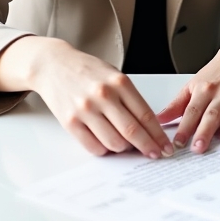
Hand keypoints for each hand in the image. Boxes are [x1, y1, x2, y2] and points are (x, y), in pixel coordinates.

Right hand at [0, 36, 173, 158]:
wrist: (54, 65)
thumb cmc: (88, 70)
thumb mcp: (115, 75)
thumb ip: (130, 98)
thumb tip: (148, 126)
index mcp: (119, 82)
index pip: (145, 115)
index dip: (158, 135)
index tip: (165, 146)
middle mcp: (103, 96)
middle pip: (132, 131)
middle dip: (148, 147)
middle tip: (156, 154)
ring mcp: (86, 110)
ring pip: (114, 142)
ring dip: (124, 149)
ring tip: (127, 145)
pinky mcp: (70, 122)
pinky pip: (93, 146)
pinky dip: (105, 150)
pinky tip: (108, 144)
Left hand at [156, 33, 219, 152]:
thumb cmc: (215, 73)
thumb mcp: (193, 85)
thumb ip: (177, 105)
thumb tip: (159, 120)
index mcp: (203, 91)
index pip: (191, 111)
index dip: (184, 127)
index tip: (178, 143)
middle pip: (211, 115)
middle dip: (205, 132)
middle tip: (199, 148)